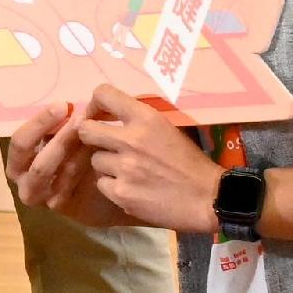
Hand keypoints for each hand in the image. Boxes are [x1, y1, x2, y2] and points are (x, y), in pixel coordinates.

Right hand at [5, 102, 115, 226]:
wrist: (95, 192)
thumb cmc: (74, 158)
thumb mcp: (62, 138)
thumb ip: (58, 126)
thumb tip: (68, 106)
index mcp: (17, 162)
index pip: (20, 141)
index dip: (40, 122)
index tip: (64, 106)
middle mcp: (23, 182)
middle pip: (36, 161)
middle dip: (60, 137)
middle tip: (82, 119)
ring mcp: (41, 197)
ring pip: (55, 171)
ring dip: (74, 149)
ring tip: (93, 131)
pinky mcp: (59, 206)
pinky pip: (70, 183)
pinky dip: (84, 164)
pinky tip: (98, 151)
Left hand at [72, 85, 222, 234]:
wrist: (207, 198)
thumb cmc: (190, 163)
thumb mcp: (167, 129)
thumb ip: (138, 122)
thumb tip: (110, 117)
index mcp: (146, 118)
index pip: (103, 93)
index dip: (95, 104)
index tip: (99, 115)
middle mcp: (131, 139)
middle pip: (85, 130)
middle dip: (91, 137)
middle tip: (105, 145)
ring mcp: (124, 168)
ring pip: (94, 161)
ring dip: (106, 166)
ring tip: (128, 172)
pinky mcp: (121, 193)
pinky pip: (102, 184)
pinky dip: (113, 187)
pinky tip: (132, 189)